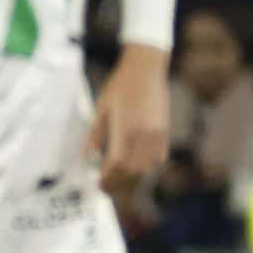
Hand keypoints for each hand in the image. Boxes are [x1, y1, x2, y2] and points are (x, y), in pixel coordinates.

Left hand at [89, 43, 170, 192]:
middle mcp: (142, 134)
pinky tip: (137, 163)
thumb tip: (87, 156)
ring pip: (146, 167)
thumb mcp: (102, 107)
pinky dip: (148, 165)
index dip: (107, 177)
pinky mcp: (164, 131)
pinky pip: (159, 157)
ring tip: (120, 175)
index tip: (99, 183)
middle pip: (131, 170)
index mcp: (124, 128)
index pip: (116, 163)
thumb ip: (95, 133)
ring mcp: (156, 133)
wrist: (145, 69)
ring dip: (133, 175)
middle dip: (118, 180)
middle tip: (106, 184)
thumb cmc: (120, 85)